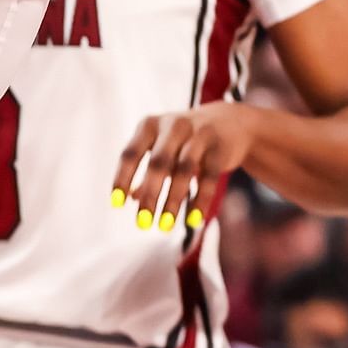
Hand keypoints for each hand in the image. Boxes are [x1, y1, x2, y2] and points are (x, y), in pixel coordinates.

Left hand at [113, 102, 258, 233]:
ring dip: (173, 201)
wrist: (230, 122)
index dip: (122, 179)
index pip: (130, 153)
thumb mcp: (161, 146)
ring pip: (184, 170)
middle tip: (143, 223)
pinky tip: (193, 220)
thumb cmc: (185, 139)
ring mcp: (199, 135)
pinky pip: (209, 178)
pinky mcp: (220, 148)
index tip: (117, 205)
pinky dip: (199, 201)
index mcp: (150, 125)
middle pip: (158, 163)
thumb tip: (131, 198)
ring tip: (165, 225)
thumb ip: (145, 169)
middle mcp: (174, 125)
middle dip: (149, 195)